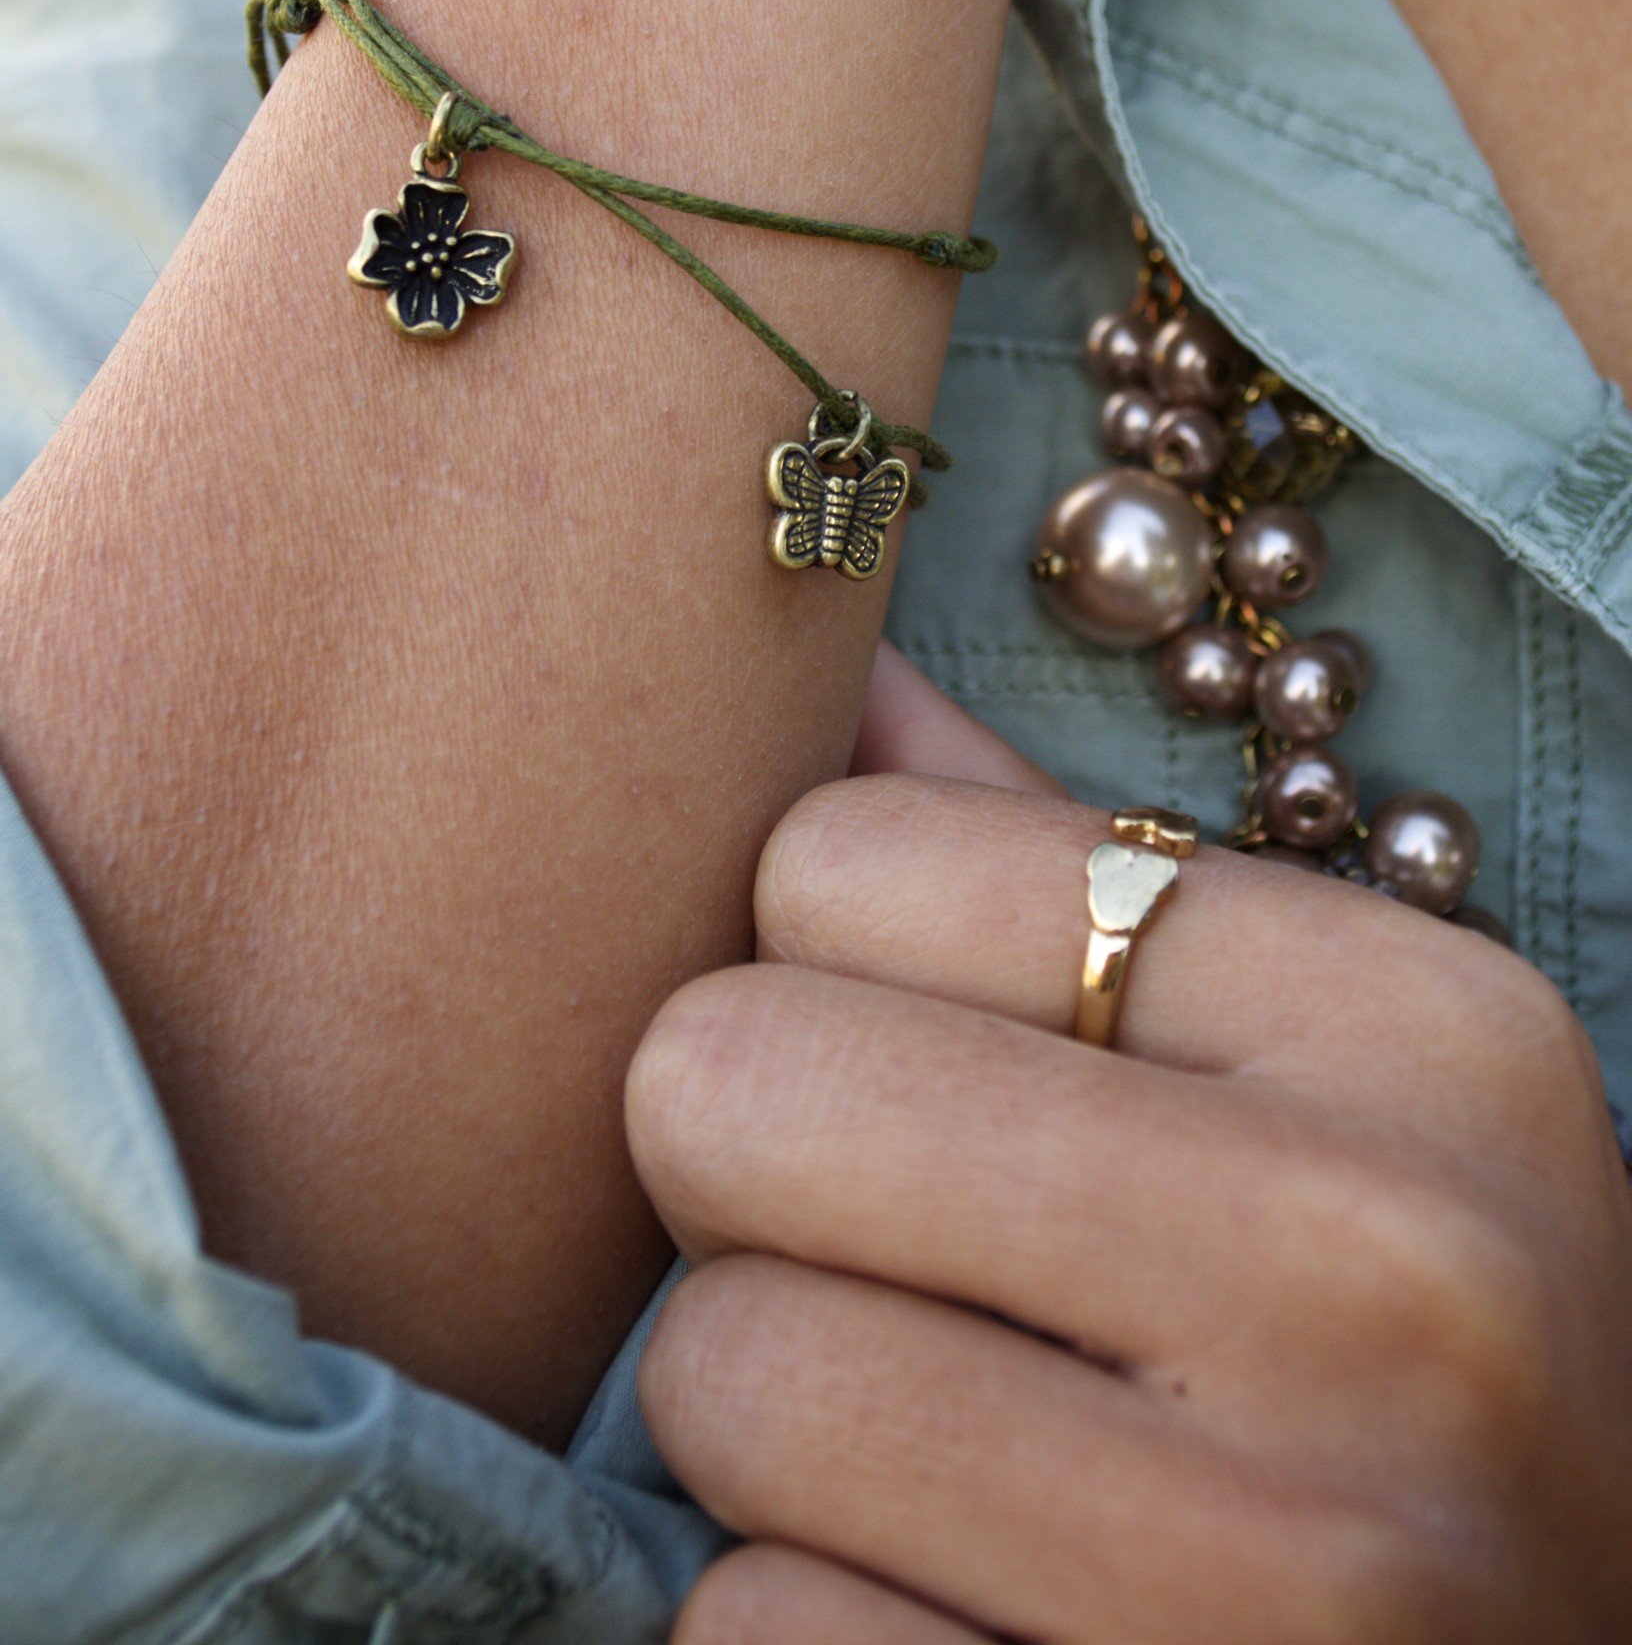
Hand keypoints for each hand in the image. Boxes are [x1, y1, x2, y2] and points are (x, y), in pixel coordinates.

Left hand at [626, 657, 1631, 1640]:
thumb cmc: (1398, 1353)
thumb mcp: (1325, 1075)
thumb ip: (1056, 860)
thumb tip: (829, 675)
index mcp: (1415, 1028)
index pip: (841, 856)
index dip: (819, 968)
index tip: (926, 1068)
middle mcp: (1384, 1274)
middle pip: (728, 1083)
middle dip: (754, 1184)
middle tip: (894, 1264)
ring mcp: (1276, 1569)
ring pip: (714, 1372)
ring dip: (775, 1426)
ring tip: (952, 1449)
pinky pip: (743, 1633)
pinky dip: (805, 1627)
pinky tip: (972, 1612)